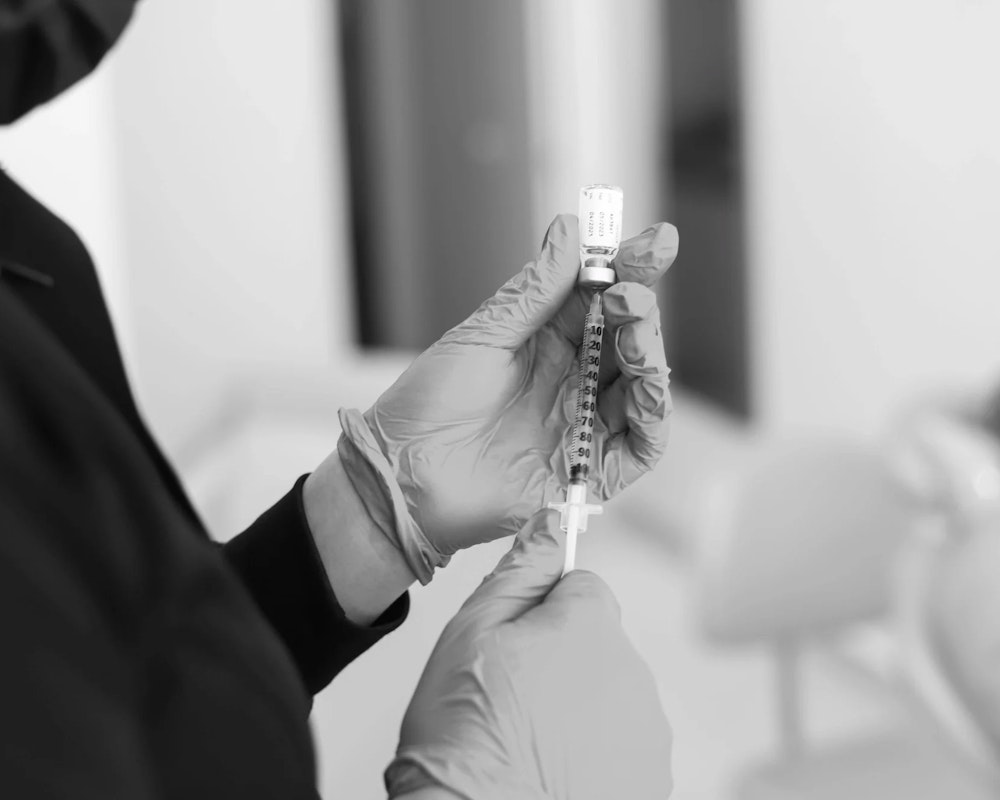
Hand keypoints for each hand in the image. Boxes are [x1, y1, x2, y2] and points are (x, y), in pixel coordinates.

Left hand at [338, 215, 676, 581]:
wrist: (401, 472)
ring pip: (641, 387)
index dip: (631, 269)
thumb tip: (570, 229)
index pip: (603, 299)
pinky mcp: (587, 471)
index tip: (657, 240)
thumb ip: (534, 292)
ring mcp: (581, 424)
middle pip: (628, 339)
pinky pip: (640, 445)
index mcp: (548, 342)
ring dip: (649, 354)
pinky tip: (648, 386)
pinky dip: (654, 415)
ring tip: (634, 329)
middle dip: (641, 309)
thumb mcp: (483, 337)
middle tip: (630, 293)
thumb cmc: (429, 403)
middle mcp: (572, 380)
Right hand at [384, 509, 672, 799]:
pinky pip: (618, 744)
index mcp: (591, 625)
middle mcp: (632, 673)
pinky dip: (590, 752)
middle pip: (596, 640)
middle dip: (558, 656)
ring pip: (607, 693)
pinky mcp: (648, 780)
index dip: (540, 609)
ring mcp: (645, 732)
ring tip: (524, 739)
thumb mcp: (471, 633)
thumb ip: (520, 571)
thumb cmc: (465, 736)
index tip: (512, 642)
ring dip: (575, 705)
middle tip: (508, 694)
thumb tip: (551, 521)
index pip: (580, 585)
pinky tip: (549, 771)